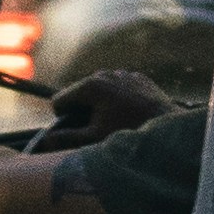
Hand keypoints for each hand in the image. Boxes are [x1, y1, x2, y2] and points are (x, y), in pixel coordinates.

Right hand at [49, 68, 170, 140]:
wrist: (168, 128)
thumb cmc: (129, 133)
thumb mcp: (94, 139)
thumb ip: (66, 138)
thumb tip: (45, 140)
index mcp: (91, 85)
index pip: (60, 100)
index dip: (63, 119)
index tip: (76, 131)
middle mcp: (105, 73)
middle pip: (80, 94)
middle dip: (83, 112)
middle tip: (98, 129)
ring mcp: (124, 74)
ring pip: (100, 91)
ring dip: (101, 106)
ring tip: (115, 123)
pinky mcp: (139, 79)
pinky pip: (120, 89)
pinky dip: (119, 100)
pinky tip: (130, 114)